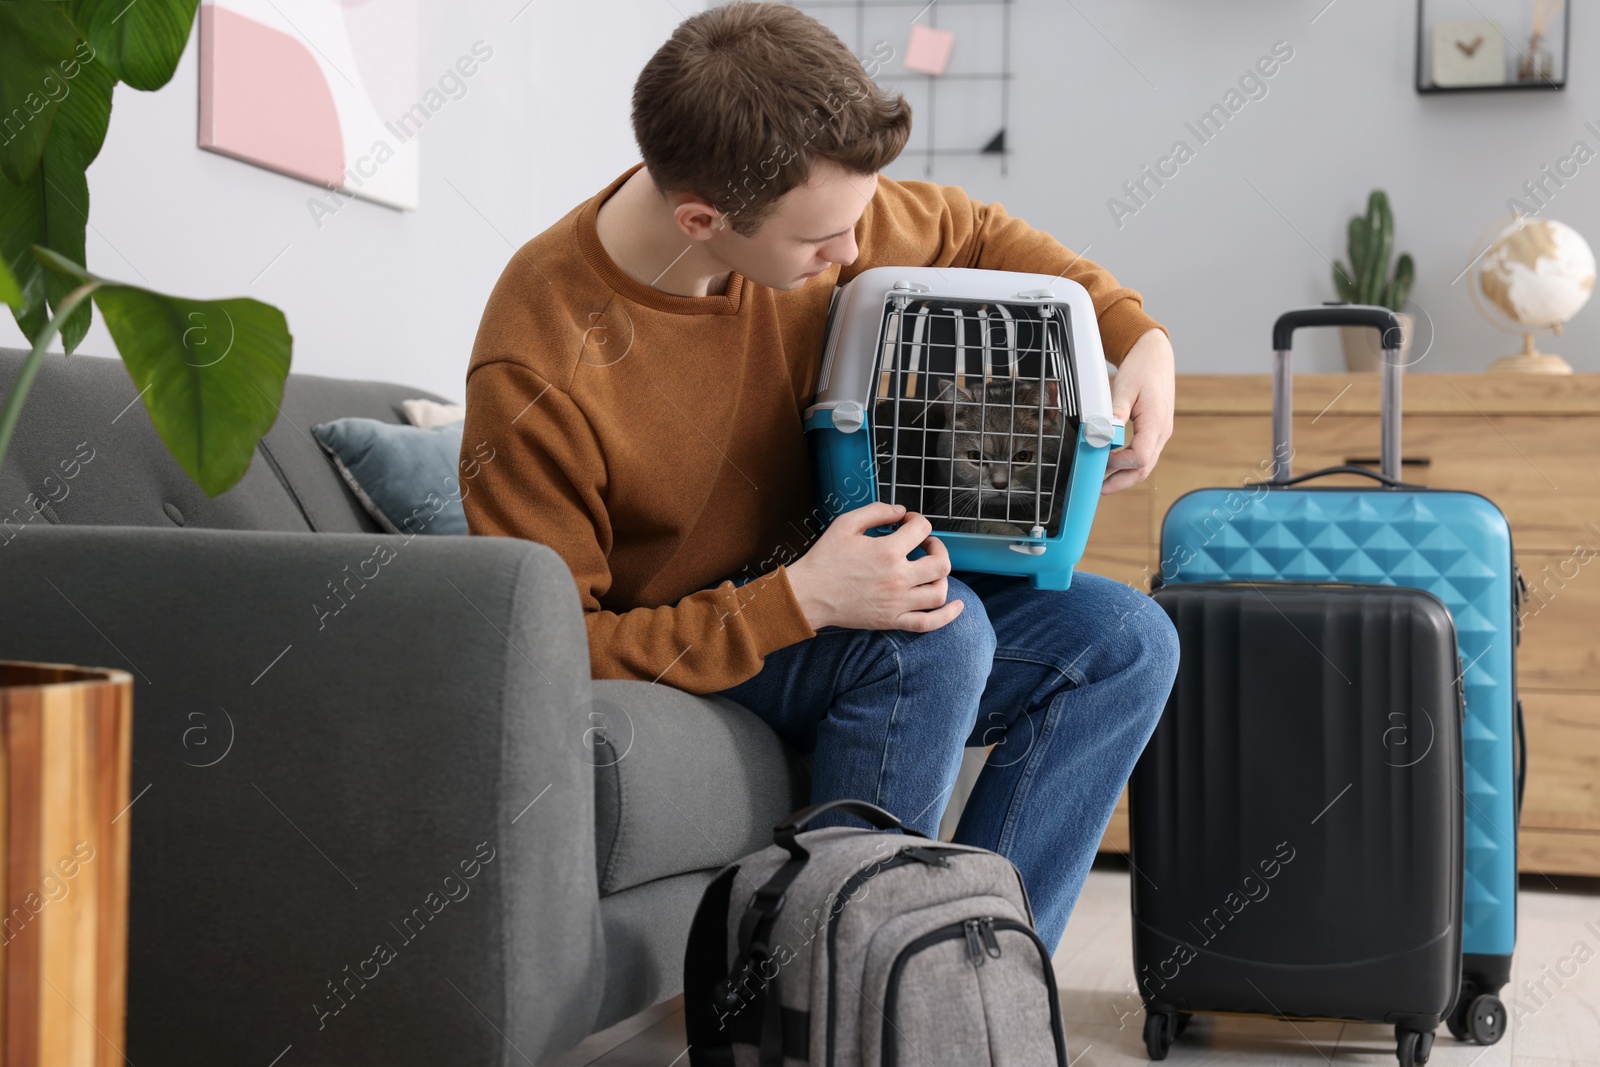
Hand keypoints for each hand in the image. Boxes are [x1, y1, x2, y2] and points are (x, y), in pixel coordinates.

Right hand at [786, 502, 963, 631]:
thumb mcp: (846, 523)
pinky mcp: (892, 621)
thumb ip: (877, 511)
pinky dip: (947, 616)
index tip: (907, 522)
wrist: (809, 594)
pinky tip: (957, 605)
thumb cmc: (825, 559)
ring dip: (941, 576)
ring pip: (939, 591)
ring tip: (930, 570)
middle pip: (940, 562)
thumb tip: (901, 511)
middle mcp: (898, 578)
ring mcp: (897, 603)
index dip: (918, 520)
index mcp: (887, 552)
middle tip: (925, 544)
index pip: (922, 530)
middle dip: (937, 547)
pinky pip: (928, 623)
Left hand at [1102, 328, 1174, 493]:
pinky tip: (1111, 466)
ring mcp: (1160, 434)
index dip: (1118, 463)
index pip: (1140, 456)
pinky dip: (1128, 465)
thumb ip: (1115, 412)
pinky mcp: (1155, 433)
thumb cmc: (1141, 370)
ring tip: (1102, 483)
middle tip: (1099, 489)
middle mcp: (1162, 432)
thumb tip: (1104, 433)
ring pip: (1145, 466)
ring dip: (1124, 477)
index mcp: (1156, 422)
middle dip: (1121, 482)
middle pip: (1144, 468)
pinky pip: (1143, 456)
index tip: (1099, 460)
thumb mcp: (1125, 388)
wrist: (1156, 358)